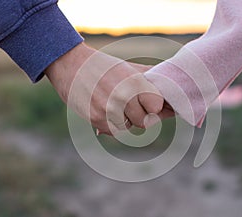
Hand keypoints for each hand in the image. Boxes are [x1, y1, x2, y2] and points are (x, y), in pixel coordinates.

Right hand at [45, 42, 163, 134]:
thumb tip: (172, 90)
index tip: (148, 103)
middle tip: (131, 105)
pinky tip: (105, 109)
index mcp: (135, 82)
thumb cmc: (104, 66)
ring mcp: (109, 109)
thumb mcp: (129, 67)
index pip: (157, 106)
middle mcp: (123, 96)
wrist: (70, 64)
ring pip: (129, 128)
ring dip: (125, 120)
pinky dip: (112, 123)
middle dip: (141, 115)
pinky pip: (113, 131)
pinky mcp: (96, 119)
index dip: (154, 106)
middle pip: (144, 121)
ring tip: (116, 104)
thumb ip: (151, 77)